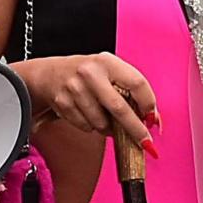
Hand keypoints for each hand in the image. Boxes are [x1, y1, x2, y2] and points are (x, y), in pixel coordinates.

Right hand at [19, 51, 160, 151]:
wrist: (50, 73)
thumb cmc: (87, 74)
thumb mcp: (110, 72)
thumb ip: (132, 90)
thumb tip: (152, 117)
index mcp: (107, 62)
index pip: (137, 83)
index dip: (148, 103)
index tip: (151, 118)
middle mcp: (90, 73)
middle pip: (120, 109)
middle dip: (135, 129)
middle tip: (144, 140)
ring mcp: (74, 88)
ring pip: (101, 122)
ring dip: (108, 128)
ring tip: (105, 117)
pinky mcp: (62, 102)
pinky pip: (86, 126)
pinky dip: (92, 126)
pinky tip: (88, 114)